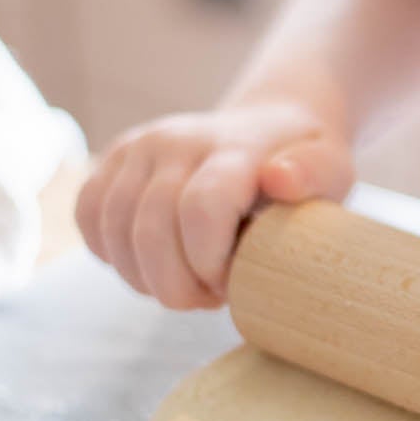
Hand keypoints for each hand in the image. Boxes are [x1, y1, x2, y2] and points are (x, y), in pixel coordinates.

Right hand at [75, 100, 352, 309]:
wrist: (268, 123)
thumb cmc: (302, 162)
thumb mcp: (332, 168)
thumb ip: (314, 175)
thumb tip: (278, 179)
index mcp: (233, 147)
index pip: (202, 209)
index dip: (209, 264)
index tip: (232, 284)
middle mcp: (176, 140)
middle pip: (151, 229)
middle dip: (176, 285)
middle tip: (209, 297)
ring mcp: (139, 146)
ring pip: (113, 230)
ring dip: (144, 277)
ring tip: (184, 282)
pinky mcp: (113, 158)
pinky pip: (88, 217)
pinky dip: (111, 255)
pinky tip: (149, 264)